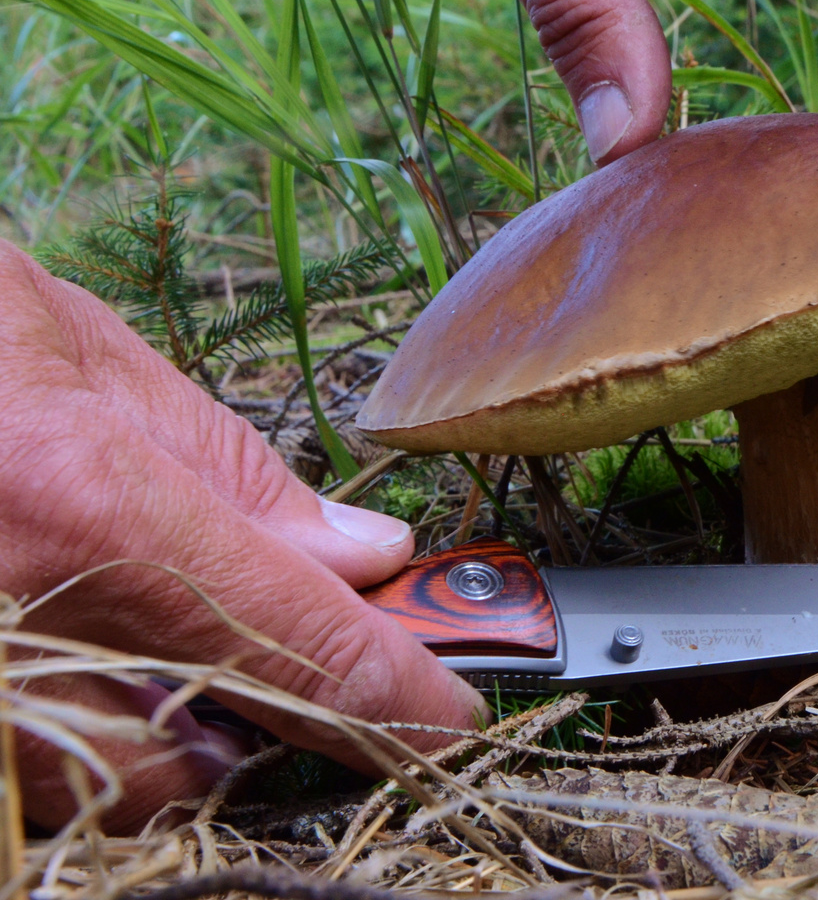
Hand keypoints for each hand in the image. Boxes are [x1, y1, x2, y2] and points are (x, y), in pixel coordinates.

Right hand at [0, 241, 485, 832]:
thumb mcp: (84, 354)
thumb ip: (232, 469)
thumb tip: (361, 553)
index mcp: (83, 505)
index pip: (299, 642)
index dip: (398, 691)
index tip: (454, 711)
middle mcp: (14, 623)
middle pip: (215, 748)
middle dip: (286, 712)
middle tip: (310, 642)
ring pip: (121, 782)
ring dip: (187, 730)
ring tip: (178, 626)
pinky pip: (39, 772)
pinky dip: (95, 735)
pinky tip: (98, 651)